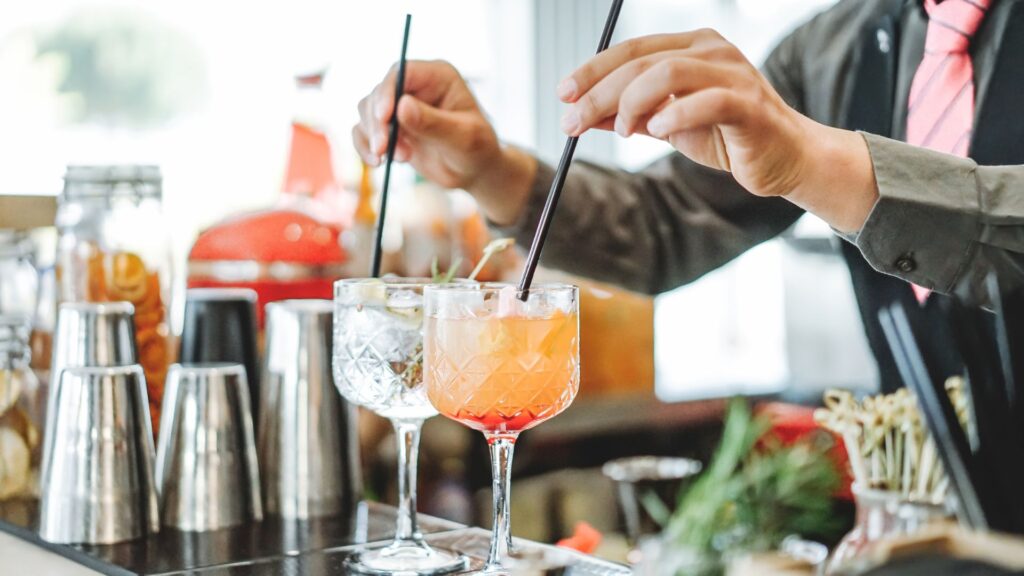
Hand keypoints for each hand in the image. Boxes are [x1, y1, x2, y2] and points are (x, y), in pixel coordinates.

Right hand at [354, 60, 536, 224]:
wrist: (473, 171)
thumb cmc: (477, 149)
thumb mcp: (463, 137)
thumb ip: (434, 123)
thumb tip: (401, 107)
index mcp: (437, 76)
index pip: (401, 73)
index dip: (387, 92)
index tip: (383, 118)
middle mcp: (415, 86)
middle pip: (379, 93)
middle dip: (377, 122)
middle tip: (384, 150)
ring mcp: (399, 106)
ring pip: (366, 111)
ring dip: (374, 136)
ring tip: (400, 158)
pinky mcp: (390, 127)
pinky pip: (363, 131)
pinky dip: (365, 147)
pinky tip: (379, 163)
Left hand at [558, 29, 875, 229]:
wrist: (783, 159)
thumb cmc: (726, 136)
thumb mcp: (666, 124)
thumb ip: (628, 116)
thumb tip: (580, 116)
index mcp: (690, 47)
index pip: (631, 50)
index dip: (593, 71)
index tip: (563, 95)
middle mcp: (711, 51)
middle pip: (641, 62)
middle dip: (599, 93)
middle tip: (572, 122)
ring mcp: (732, 74)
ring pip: (668, 73)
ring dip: (632, 103)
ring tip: (621, 130)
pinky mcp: (749, 104)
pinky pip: (706, 102)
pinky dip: (675, 115)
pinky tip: (656, 131)